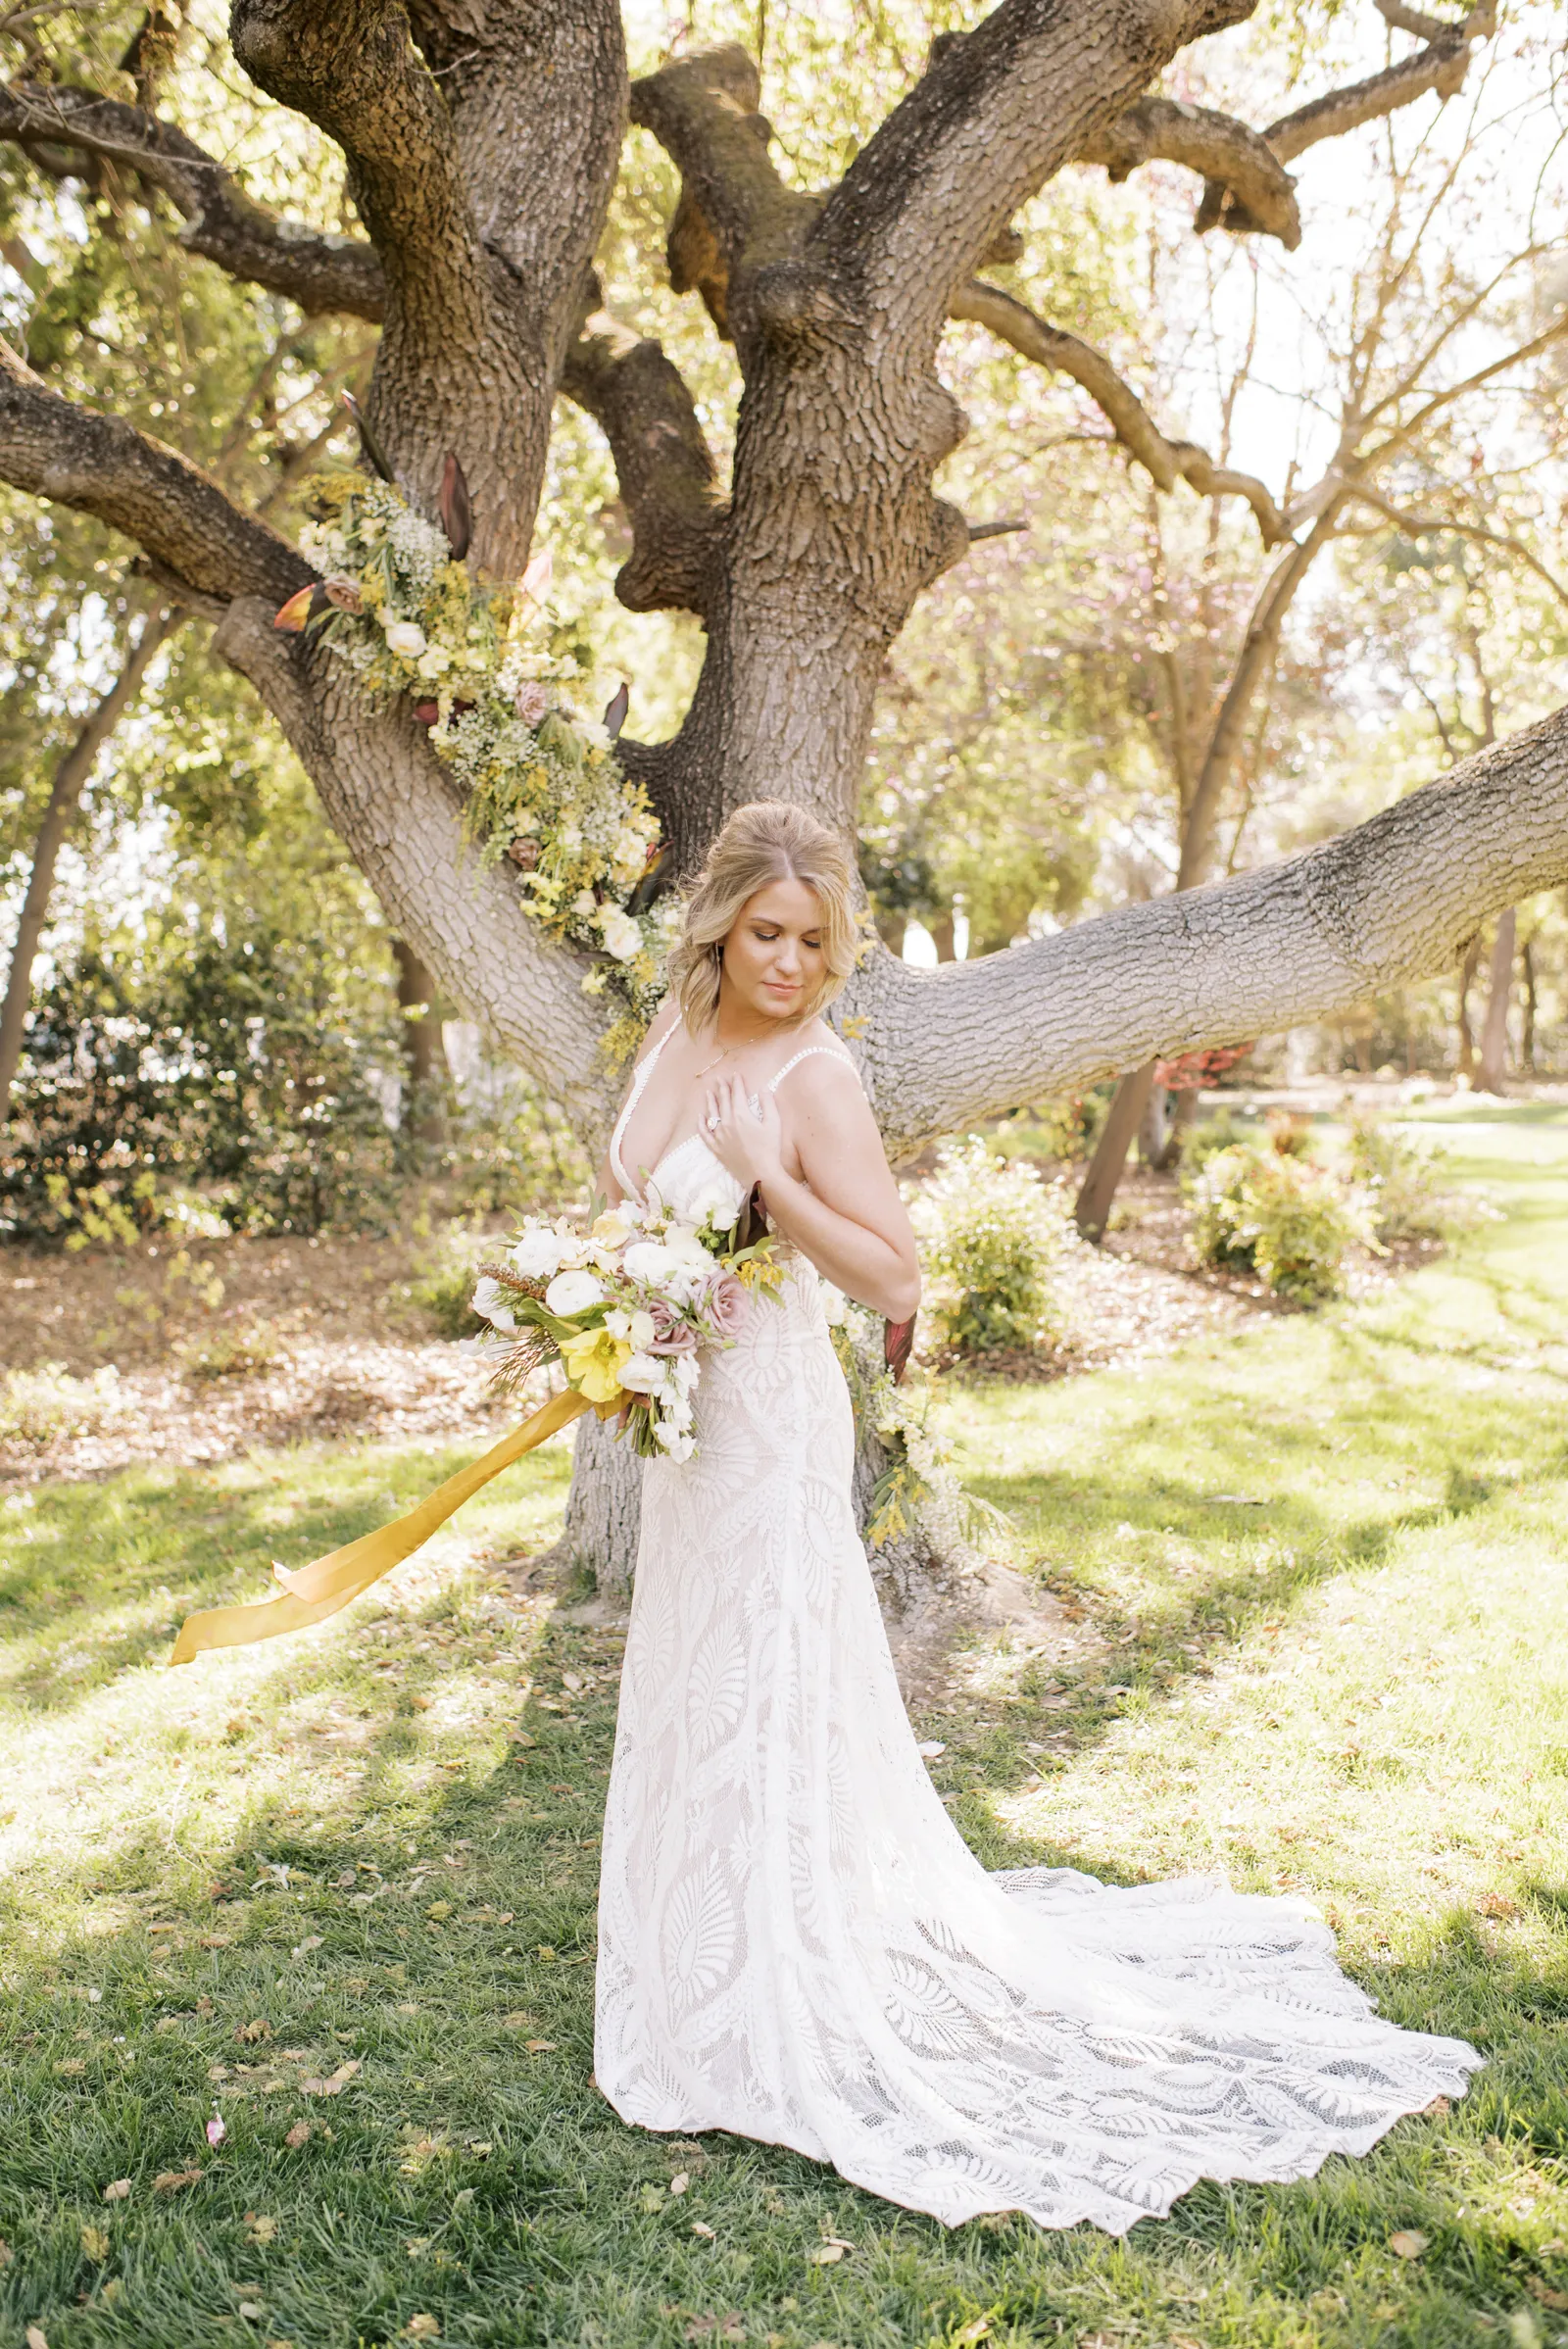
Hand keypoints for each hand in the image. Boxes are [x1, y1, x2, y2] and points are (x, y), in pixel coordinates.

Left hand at [701, 1072, 783, 1189]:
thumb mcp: (774, 1123)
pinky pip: (705, 1134)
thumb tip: (764, 1088)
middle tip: (719, 1079)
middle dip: (722, 1088)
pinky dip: (701, 1124)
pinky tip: (700, 1117)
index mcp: (741, 1115)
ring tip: (708, 1092)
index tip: (735, 1075)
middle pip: (723, 1101)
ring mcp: (719, 1136)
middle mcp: (727, 1122)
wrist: (761, 1173)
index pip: (737, 1093)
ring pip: (712, 1114)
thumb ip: (768, 1103)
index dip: (736, 1083)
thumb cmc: (770, 1148)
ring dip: (710, 1102)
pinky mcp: (716, 1148)